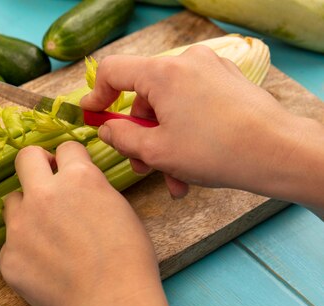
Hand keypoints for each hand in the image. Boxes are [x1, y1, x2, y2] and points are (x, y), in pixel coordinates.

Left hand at [0, 141, 201, 305]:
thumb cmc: (129, 262)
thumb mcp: (120, 211)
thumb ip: (92, 191)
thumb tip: (77, 187)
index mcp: (78, 179)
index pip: (65, 148)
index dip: (70, 160)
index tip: (69, 170)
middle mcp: (43, 195)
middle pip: (25, 157)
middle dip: (36, 164)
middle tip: (45, 183)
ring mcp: (20, 226)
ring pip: (13, 202)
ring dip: (27, 211)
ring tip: (49, 237)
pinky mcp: (7, 256)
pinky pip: (12, 243)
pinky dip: (25, 251)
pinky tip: (46, 269)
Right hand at [81, 45, 323, 206]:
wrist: (278, 152)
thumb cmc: (216, 151)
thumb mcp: (156, 152)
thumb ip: (121, 138)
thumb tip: (106, 129)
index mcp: (162, 73)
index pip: (113, 71)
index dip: (96, 95)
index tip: (91, 116)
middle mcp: (186, 63)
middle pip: (144, 96)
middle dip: (141, 135)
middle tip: (143, 165)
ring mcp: (210, 70)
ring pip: (169, 107)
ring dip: (165, 142)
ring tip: (175, 178)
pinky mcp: (227, 82)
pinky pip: (192, 105)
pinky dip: (185, 132)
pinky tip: (191, 166)